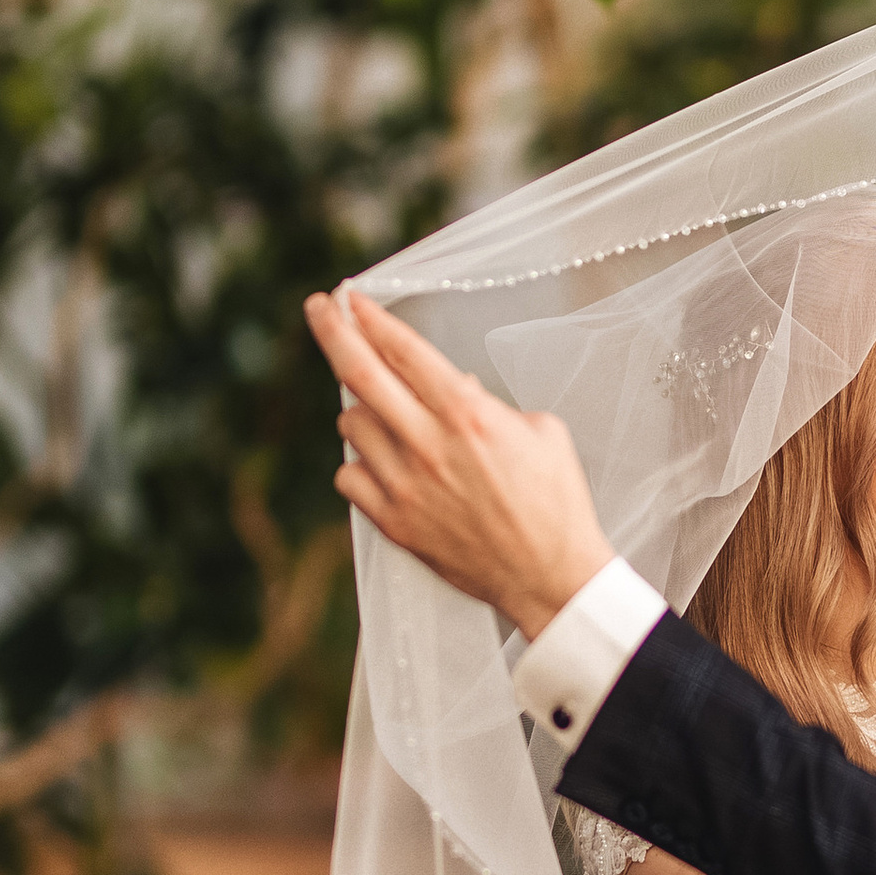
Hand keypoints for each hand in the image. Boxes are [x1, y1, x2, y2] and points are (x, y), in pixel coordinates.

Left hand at [305, 285, 615, 632]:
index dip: (371, 317)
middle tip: (318, 307)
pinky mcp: (394, 523)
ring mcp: (405, 485)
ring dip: (363, 411)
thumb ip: (492, 405)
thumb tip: (459, 390)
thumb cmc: (556, 503)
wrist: (551, 577)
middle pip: (360, 373)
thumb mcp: (543, 433)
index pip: (404, 351)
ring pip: (351, 425)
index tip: (351, 297)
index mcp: (469, 415)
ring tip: (388, 417)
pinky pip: (349, 477)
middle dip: (333, 330)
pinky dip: (360, 465)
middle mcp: (429, 445)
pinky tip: (384, 465)